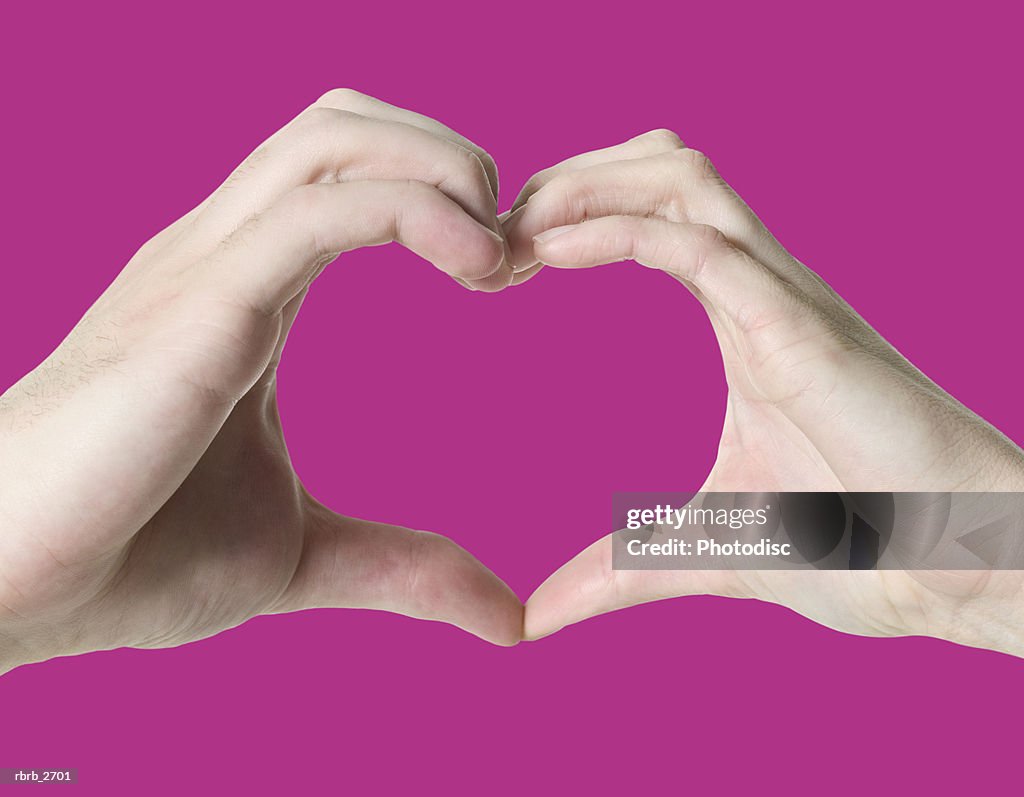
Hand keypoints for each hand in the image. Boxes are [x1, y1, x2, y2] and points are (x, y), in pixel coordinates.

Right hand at [0, 90, 521, 672]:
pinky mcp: (201, 301)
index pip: (349, 177)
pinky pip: (323, 210)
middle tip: (512, 251)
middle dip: (450, 158)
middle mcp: (223, 253)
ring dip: (442, 170)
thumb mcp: (302, 556)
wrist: (9, 589)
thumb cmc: (131, 556)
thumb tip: (506, 620)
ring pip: (335, 138)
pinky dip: (416, 213)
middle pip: (345, 126)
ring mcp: (206, 265)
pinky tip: (476, 272)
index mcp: (246, 289)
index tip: (510, 272)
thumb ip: (405, 569)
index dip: (445, 200)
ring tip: (499, 257)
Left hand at [510, 133, 1023, 654]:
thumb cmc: (864, 546)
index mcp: (744, 319)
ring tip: (516, 233)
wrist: (961, 569)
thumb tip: (534, 617)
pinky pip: (705, 246)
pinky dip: (622, 233)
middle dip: (568, 180)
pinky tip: (552, 253)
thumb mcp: (708, 552)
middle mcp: (762, 290)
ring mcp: (784, 300)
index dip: (570, 218)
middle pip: (658, 167)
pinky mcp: (801, 331)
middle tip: (490, 237)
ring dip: (587, 186)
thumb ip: (622, 571)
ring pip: (682, 176)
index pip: (650, 216)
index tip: (499, 265)